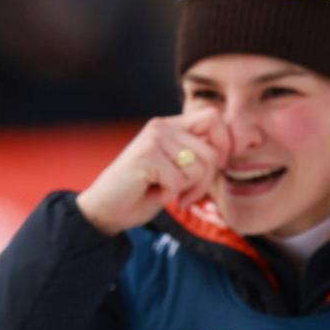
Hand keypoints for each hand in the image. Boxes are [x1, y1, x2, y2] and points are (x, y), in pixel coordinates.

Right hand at [74, 111, 224, 235]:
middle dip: (204, 181)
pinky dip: (169, 195)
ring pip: (197, 168)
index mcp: (168, 126)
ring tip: (167, 194)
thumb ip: (195, 156)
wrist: (103, 211)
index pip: (212, 118)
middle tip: (186, 195)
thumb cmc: (140, 193)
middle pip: (210, 151)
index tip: (216, 167)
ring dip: (186, 190)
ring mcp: (152, 140)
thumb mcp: (174, 169)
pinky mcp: (146, 157)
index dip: (222, 144)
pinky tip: (153, 194)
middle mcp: (160, 127)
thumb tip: (225, 154)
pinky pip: (178, 181)